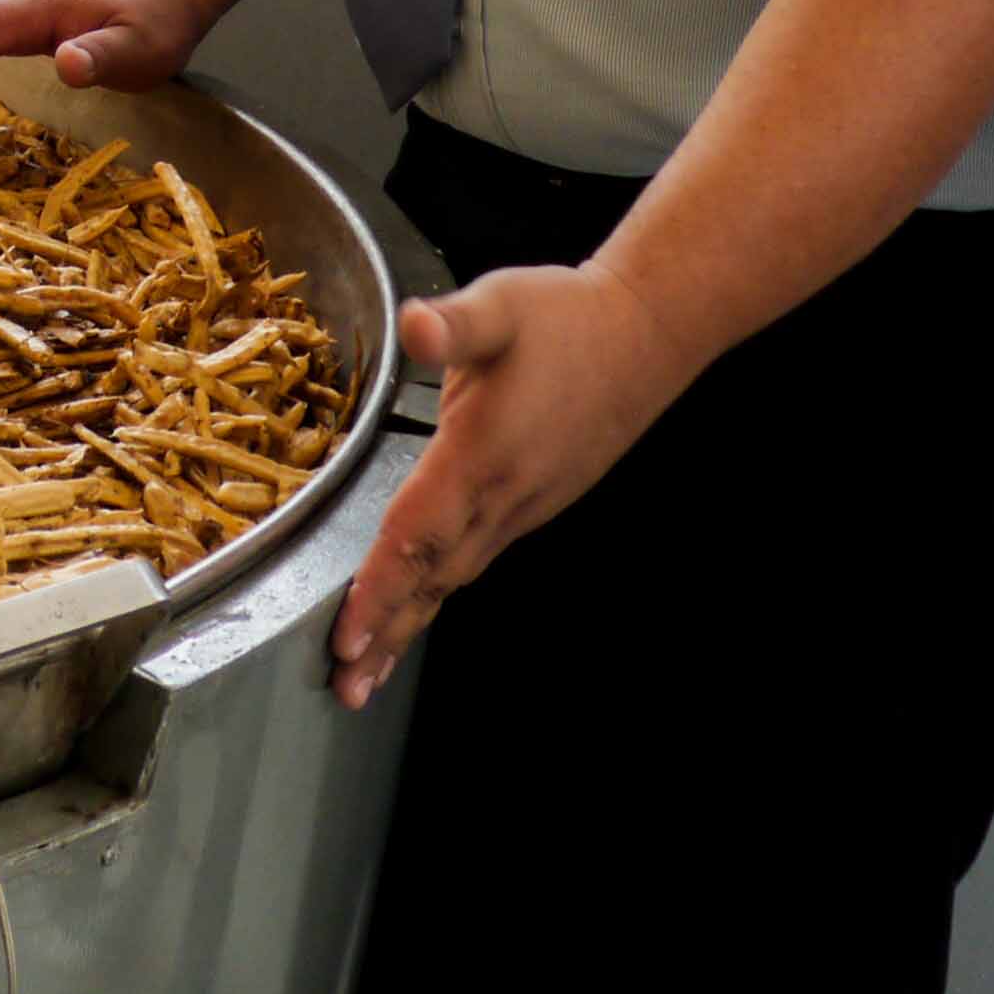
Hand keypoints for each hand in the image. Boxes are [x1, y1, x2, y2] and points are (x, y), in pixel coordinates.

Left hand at [327, 260, 700, 707]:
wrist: (647, 336)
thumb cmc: (569, 318)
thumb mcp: (505, 306)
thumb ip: (457, 322)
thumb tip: (417, 324)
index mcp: (481, 454)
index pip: (417, 533)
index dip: (379, 586)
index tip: (347, 636)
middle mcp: (502, 495)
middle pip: (432, 576)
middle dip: (386, 632)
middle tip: (345, 687)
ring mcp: (522, 506)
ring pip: (455, 576)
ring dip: (408, 623)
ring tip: (367, 672)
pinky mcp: (533, 503)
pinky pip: (473, 559)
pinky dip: (436, 592)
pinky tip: (417, 606)